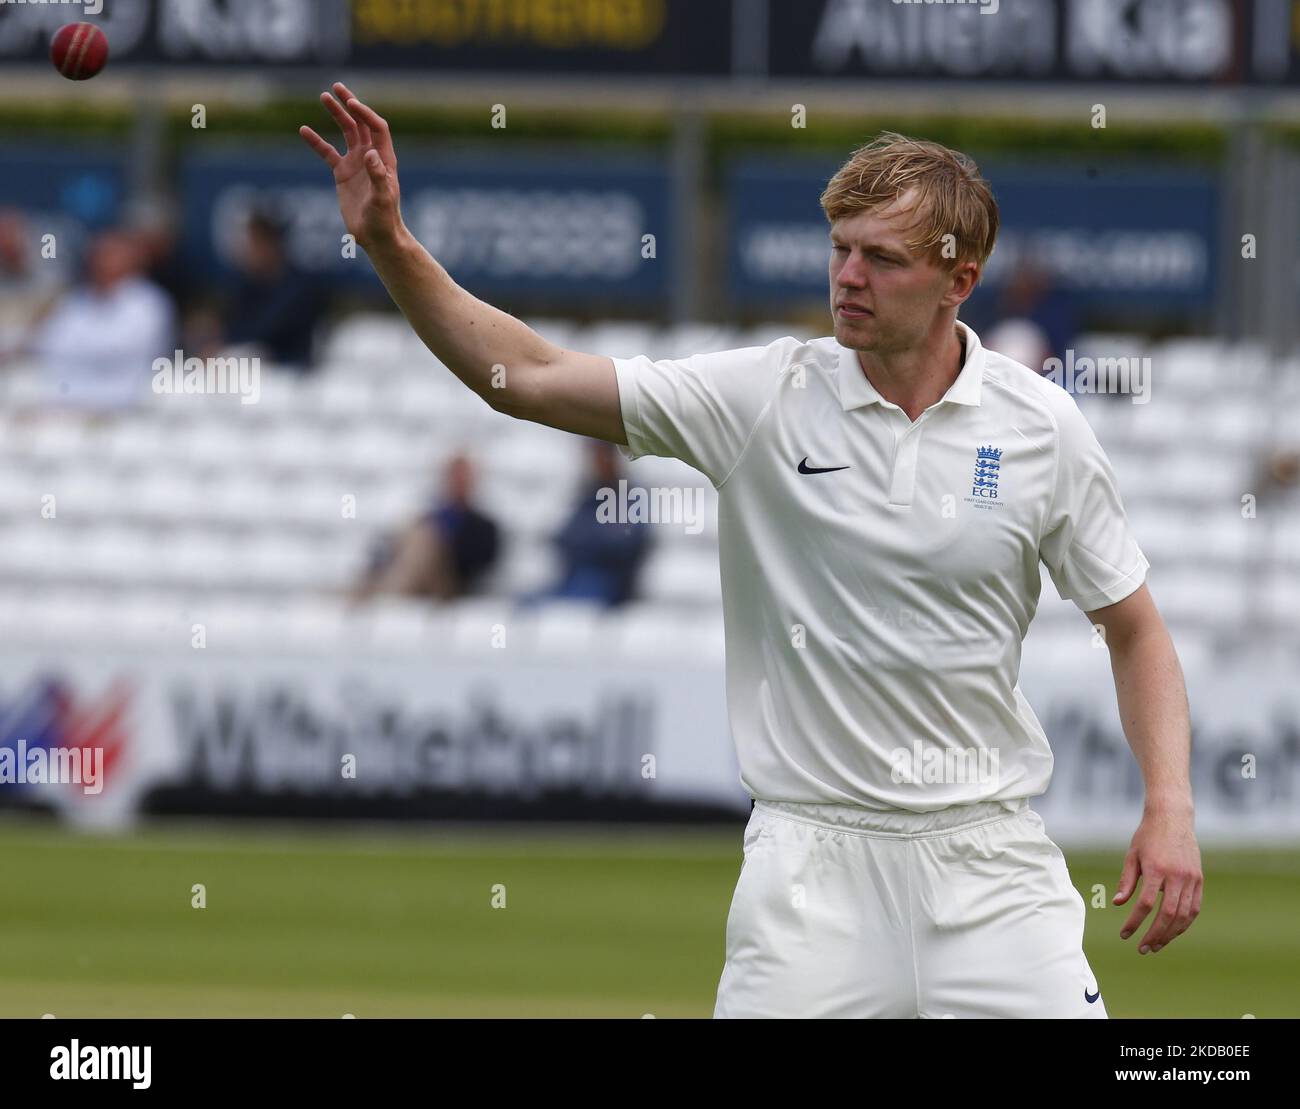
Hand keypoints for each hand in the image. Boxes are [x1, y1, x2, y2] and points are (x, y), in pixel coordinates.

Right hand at [300, 81, 403, 250]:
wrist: (376, 236)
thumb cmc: (384, 219)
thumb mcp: (383, 199)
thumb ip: (378, 176)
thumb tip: (370, 154)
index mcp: (385, 159)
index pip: (377, 128)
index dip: (366, 114)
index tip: (352, 103)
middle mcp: (371, 156)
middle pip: (361, 123)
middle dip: (350, 105)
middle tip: (337, 87)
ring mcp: (356, 163)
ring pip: (346, 132)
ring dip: (336, 114)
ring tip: (323, 97)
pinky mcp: (342, 174)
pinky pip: (327, 152)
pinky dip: (316, 141)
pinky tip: (303, 130)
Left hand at [1113, 805, 1202, 954]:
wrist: (1172, 817)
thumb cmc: (1148, 836)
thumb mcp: (1132, 855)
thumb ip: (1127, 881)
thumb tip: (1118, 903)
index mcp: (1156, 869)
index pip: (1145, 904)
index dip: (1135, 922)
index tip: (1125, 935)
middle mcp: (1177, 876)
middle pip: (1167, 915)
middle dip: (1154, 935)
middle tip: (1142, 949)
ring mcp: (1191, 879)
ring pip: (1183, 916)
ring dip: (1170, 934)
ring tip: (1156, 945)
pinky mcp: (1199, 880)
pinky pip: (1194, 908)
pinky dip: (1184, 923)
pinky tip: (1172, 932)